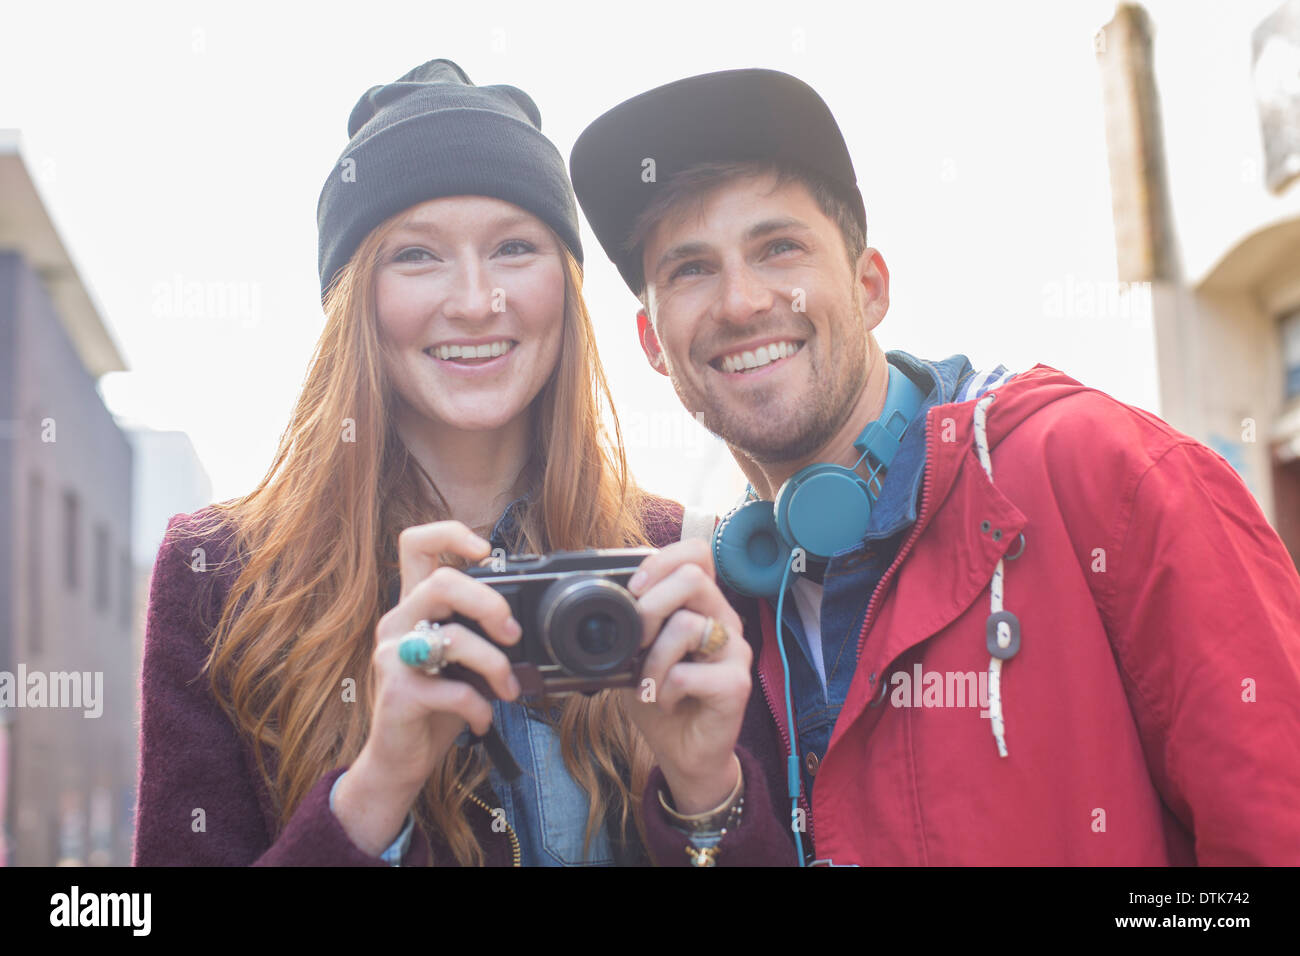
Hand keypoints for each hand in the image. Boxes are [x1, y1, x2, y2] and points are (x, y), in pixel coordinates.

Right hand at [333, 520, 522, 855]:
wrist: (400, 760)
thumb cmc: (435, 704)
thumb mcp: (460, 661)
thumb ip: (478, 634)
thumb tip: (526, 624)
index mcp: (414, 606)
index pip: (416, 545)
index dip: (450, 534)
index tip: (484, 551)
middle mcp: (397, 622)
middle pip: (442, 583)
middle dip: (489, 604)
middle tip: (512, 634)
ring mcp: (393, 657)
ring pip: (453, 638)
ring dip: (495, 664)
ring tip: (508, 687)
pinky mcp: (398, 694)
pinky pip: (451, 690)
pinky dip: (479, 705)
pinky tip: (483, 717)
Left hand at [622, 539, 751, 813]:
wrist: (684, 751)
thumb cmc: (662, 698)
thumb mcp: (637, 653)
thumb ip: (633, 624)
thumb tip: (606, 598)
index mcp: (703, 605)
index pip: (696, 554)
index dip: (661, 561)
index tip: (634, 590)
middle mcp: (724, 620)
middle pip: (693, 577)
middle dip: (650, 605)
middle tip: (636, 640)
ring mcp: (735, 651)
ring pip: (686, 625)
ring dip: (652, 660)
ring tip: (649, 685)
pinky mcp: (736, 684)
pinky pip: (687, 673)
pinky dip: (664, 690)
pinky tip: (667, 703)